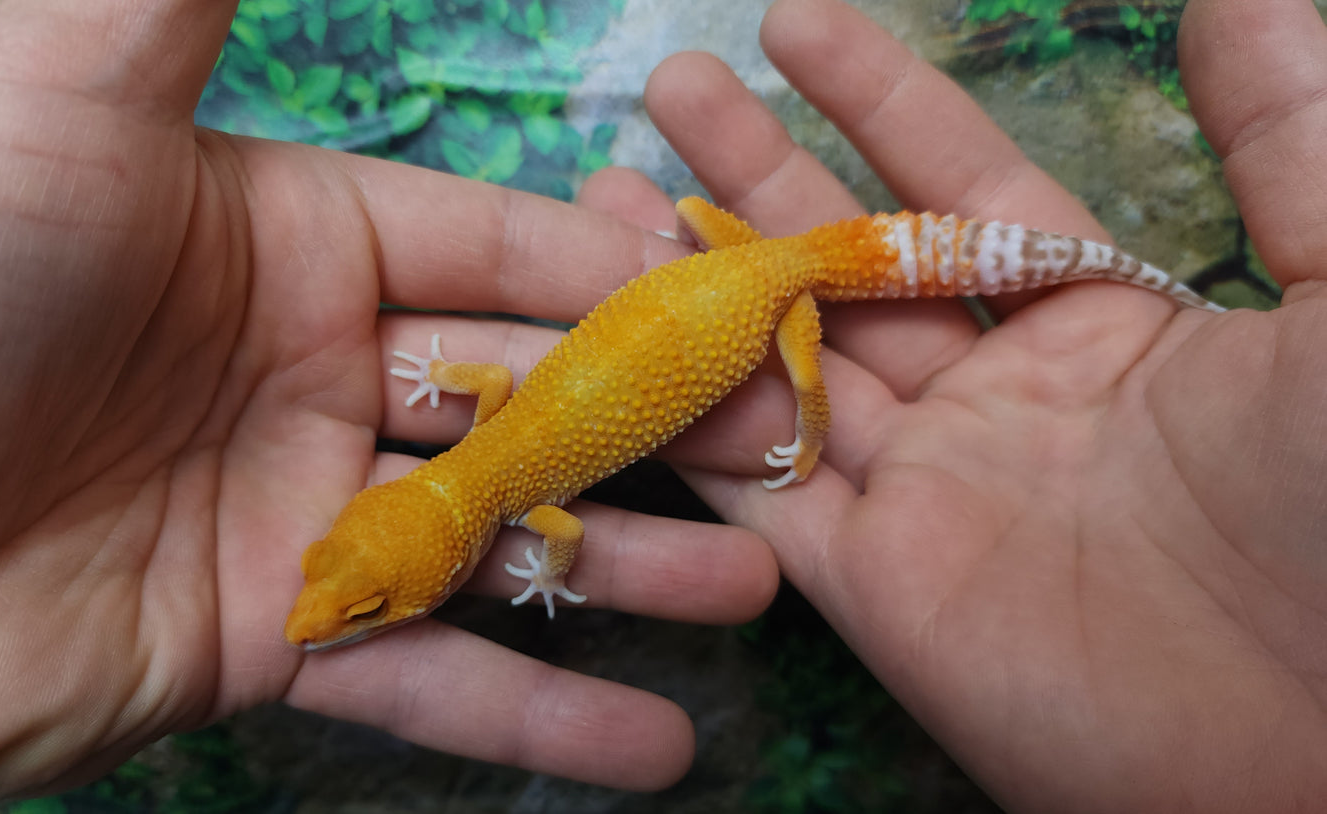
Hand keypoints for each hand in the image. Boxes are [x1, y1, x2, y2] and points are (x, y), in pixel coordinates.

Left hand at [0, 1, 778, 808]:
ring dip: (639, 569)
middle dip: (665, 421)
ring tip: (765, 585)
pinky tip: (661, 748)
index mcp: (294, 238)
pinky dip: (545, 716)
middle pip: (531, 395)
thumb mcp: (53, 100)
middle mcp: (313, 371)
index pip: (503, 248)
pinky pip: (430, 678)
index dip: (626, 272)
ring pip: (506, 541)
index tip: (749, 299)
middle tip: (794, 450)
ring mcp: (299, 515)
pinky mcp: (266, 642)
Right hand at [579, 0, 1326, 809]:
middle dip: (756, 168)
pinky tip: (618, 329)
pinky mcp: (875, 581)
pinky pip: (760, 481)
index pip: (960, 185)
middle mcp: (999, 398)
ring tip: (604, 190)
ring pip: (782, 363)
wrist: (1323, 747)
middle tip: (673, 85)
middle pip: (848, 261)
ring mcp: (928, 490)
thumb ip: (1289, 142)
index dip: (876, 97)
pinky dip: (686, 412)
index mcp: (1103, 323)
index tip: (790, 23)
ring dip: (695, 279)